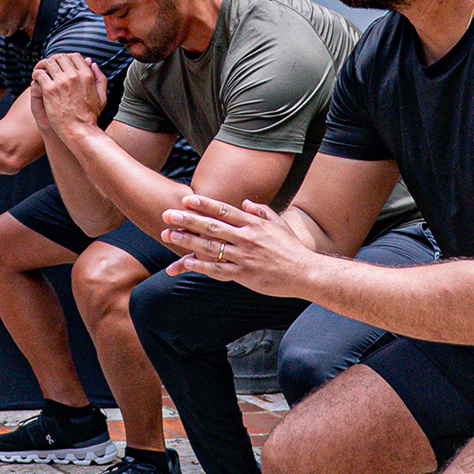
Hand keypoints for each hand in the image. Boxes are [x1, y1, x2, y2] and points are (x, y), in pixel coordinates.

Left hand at [30, 50, 106, 135]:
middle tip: (48, 66)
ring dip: (43, 65)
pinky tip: (36, 79)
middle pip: (60, 57)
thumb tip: (92, 63)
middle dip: (54, 60)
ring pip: (49, 63)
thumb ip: (100, 78)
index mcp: (87, 75)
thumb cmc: (90, 116)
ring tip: (40, 71)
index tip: (61, 64)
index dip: (67, 58)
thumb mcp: (101, 96)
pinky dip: (36, 74)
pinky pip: (40, 74)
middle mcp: (74, 75)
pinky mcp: (50, 90)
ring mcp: (61, 82)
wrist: (80, 130)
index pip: (75, 56)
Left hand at [161, 191, 319, 297]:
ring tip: (170, 235)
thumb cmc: (292, 248)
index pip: (223, 210)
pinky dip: (201, 266)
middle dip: (188, 219)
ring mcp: (243, 256)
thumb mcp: (278, 224)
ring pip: (210, 247)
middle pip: (212, 226)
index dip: (204, 204)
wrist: (305, 272)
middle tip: (168, 214)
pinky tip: (186, 263)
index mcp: (253, 224)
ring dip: (188, 241)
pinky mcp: (243, 274)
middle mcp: (246, 237)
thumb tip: (244, 203)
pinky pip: (217, 269)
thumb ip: (260, 211)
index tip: (187, 199)